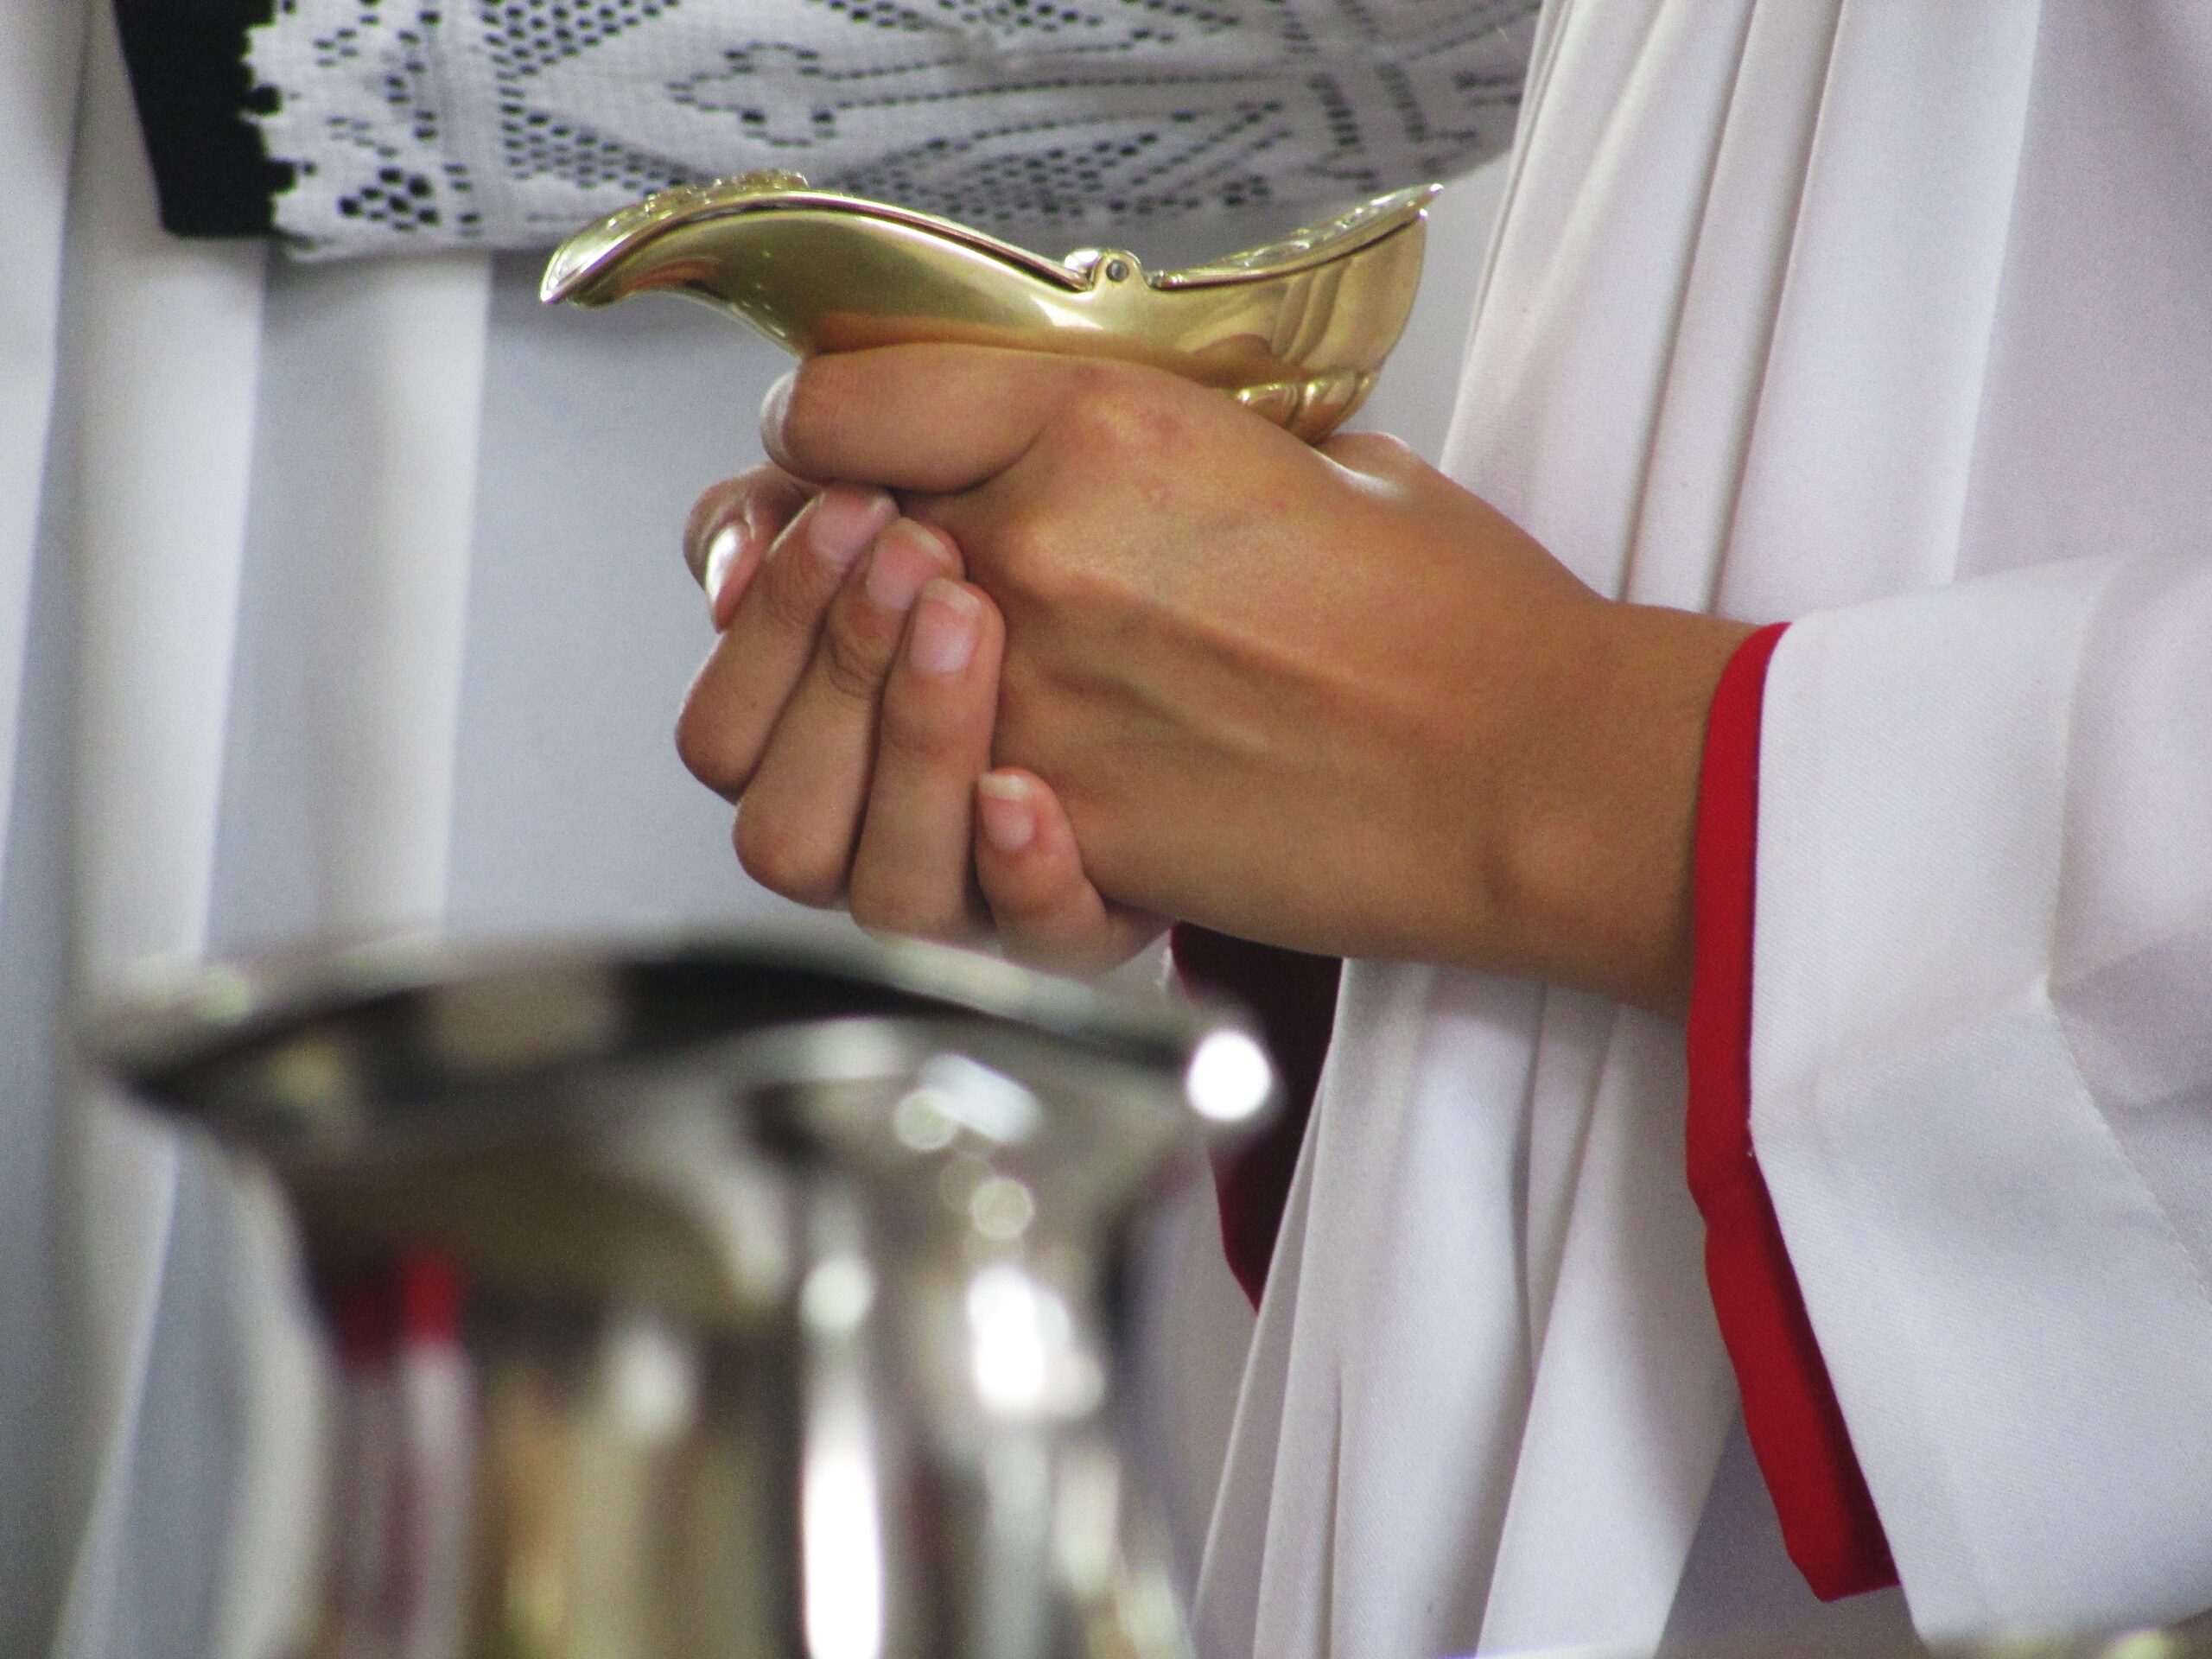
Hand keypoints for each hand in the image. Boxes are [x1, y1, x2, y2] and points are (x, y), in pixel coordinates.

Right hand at [674, 465, 1162, 974]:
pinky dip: (1022, 869)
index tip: (855, 506)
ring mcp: (977, 886)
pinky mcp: (1079, 920)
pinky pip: (1034, 939)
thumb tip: (731, 550)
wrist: (1273, 615)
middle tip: (921, 551)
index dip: (772, 623)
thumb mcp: (991, 452)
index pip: (726, 732)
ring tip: (975, 621)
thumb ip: (837, 468)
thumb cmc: (1114, 537)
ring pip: (887, 891)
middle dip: (839, 675)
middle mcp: (878, 829)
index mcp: (820, 743)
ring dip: (917, 747)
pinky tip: (1028, 786)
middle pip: (781, 827)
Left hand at [764, 347, 1754, 1014]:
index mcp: (1095, 427)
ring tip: (903, 706)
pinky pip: (913, 848)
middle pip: (797, 552)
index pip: (838, 402)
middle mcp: (1035, 556)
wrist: (1529, 764)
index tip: (844, 472)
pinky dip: (932, 828)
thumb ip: (1160, 449)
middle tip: (849, 586)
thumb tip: (1084, 458)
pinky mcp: (1063, 835)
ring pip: (802, 729)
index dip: (818, 439)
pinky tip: (996, 801)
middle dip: (794, 569)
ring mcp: (1031, 706)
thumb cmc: (1454, 617)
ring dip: (820, 714)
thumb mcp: (1306, 457)